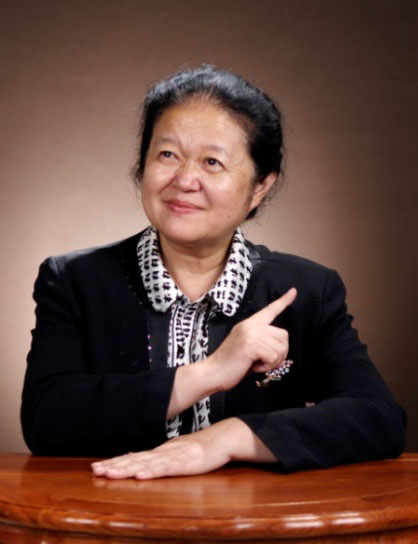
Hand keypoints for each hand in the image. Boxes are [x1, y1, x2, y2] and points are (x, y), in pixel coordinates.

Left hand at [91, 418, 269, 479]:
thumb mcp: (174, 454)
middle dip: (114, 466)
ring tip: (110, 473)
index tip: (96, 467)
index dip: (114, 462)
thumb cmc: (198, 448)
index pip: (132, 457)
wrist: (221, 439)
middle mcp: (163, 452)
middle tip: (95, 470)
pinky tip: (140, 475)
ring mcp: (173, 456)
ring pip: (146, 463)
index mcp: (159, 451)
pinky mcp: (185, 462)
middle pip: (134, 459)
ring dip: (127, 469)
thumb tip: (134, 461)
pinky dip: (152, 471)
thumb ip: (155, 458)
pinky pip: (166, 468)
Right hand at [207, 287, 296, 391]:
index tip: (294, 291)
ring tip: (256, 364)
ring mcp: (251, 333)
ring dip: (272, 362)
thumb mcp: (248, 348)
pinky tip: (254, 367)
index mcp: (250, 324)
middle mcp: (251, 325)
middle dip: (280, 353)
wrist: (212, 372)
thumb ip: (263, 344)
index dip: (284, 301)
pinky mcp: (251, 344)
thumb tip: (281, 354)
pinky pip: (273, 357)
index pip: (270, 310)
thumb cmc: (230, 364)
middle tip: (264, 361)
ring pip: (280, 349)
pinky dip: (266, 367)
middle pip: (283, 336)